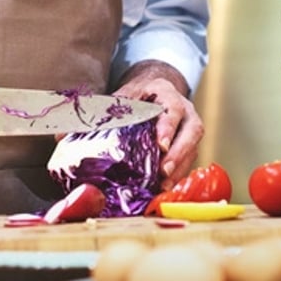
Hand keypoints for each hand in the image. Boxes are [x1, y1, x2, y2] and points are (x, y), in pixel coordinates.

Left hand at [113, 61, 203, 190]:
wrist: (156, 93)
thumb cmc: (139, 96)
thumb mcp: (127, 95)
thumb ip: (114, 109)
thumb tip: (87, 128)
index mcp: (169, 95)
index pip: (173, 110)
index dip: (168, 128)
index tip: (161, 145)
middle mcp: (186, 111)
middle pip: (192, 131)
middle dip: (179, 152)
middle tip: (164, 170)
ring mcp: (190, 130)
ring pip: (193, 149)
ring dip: (179, 168)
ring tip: (163, 185)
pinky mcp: (189, 146)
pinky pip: (188, 161)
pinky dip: (177, 176)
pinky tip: (163, 187)